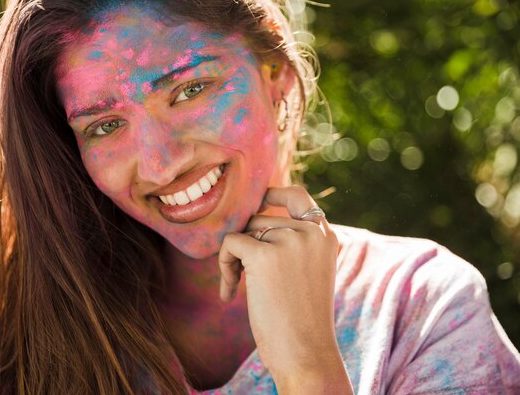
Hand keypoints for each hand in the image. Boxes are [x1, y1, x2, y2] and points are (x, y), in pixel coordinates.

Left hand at [218, 186, 351, 393]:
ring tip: (237, 286)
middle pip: (259, 218)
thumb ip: (293, 243)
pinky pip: (230, 243)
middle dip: (245, 244)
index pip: (296, 195)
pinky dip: (224, 266)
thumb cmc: (302, 319)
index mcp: (324, 235)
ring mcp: (290, 240)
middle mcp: (311, 232)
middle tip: (241, 276)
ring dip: (234, 258)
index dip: (270, 194)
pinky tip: (229, 292)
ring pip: (243, 231)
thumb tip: (253, 217)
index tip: (252, 205)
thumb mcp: (308, 271)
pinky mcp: (265, 254)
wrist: (307, 353)